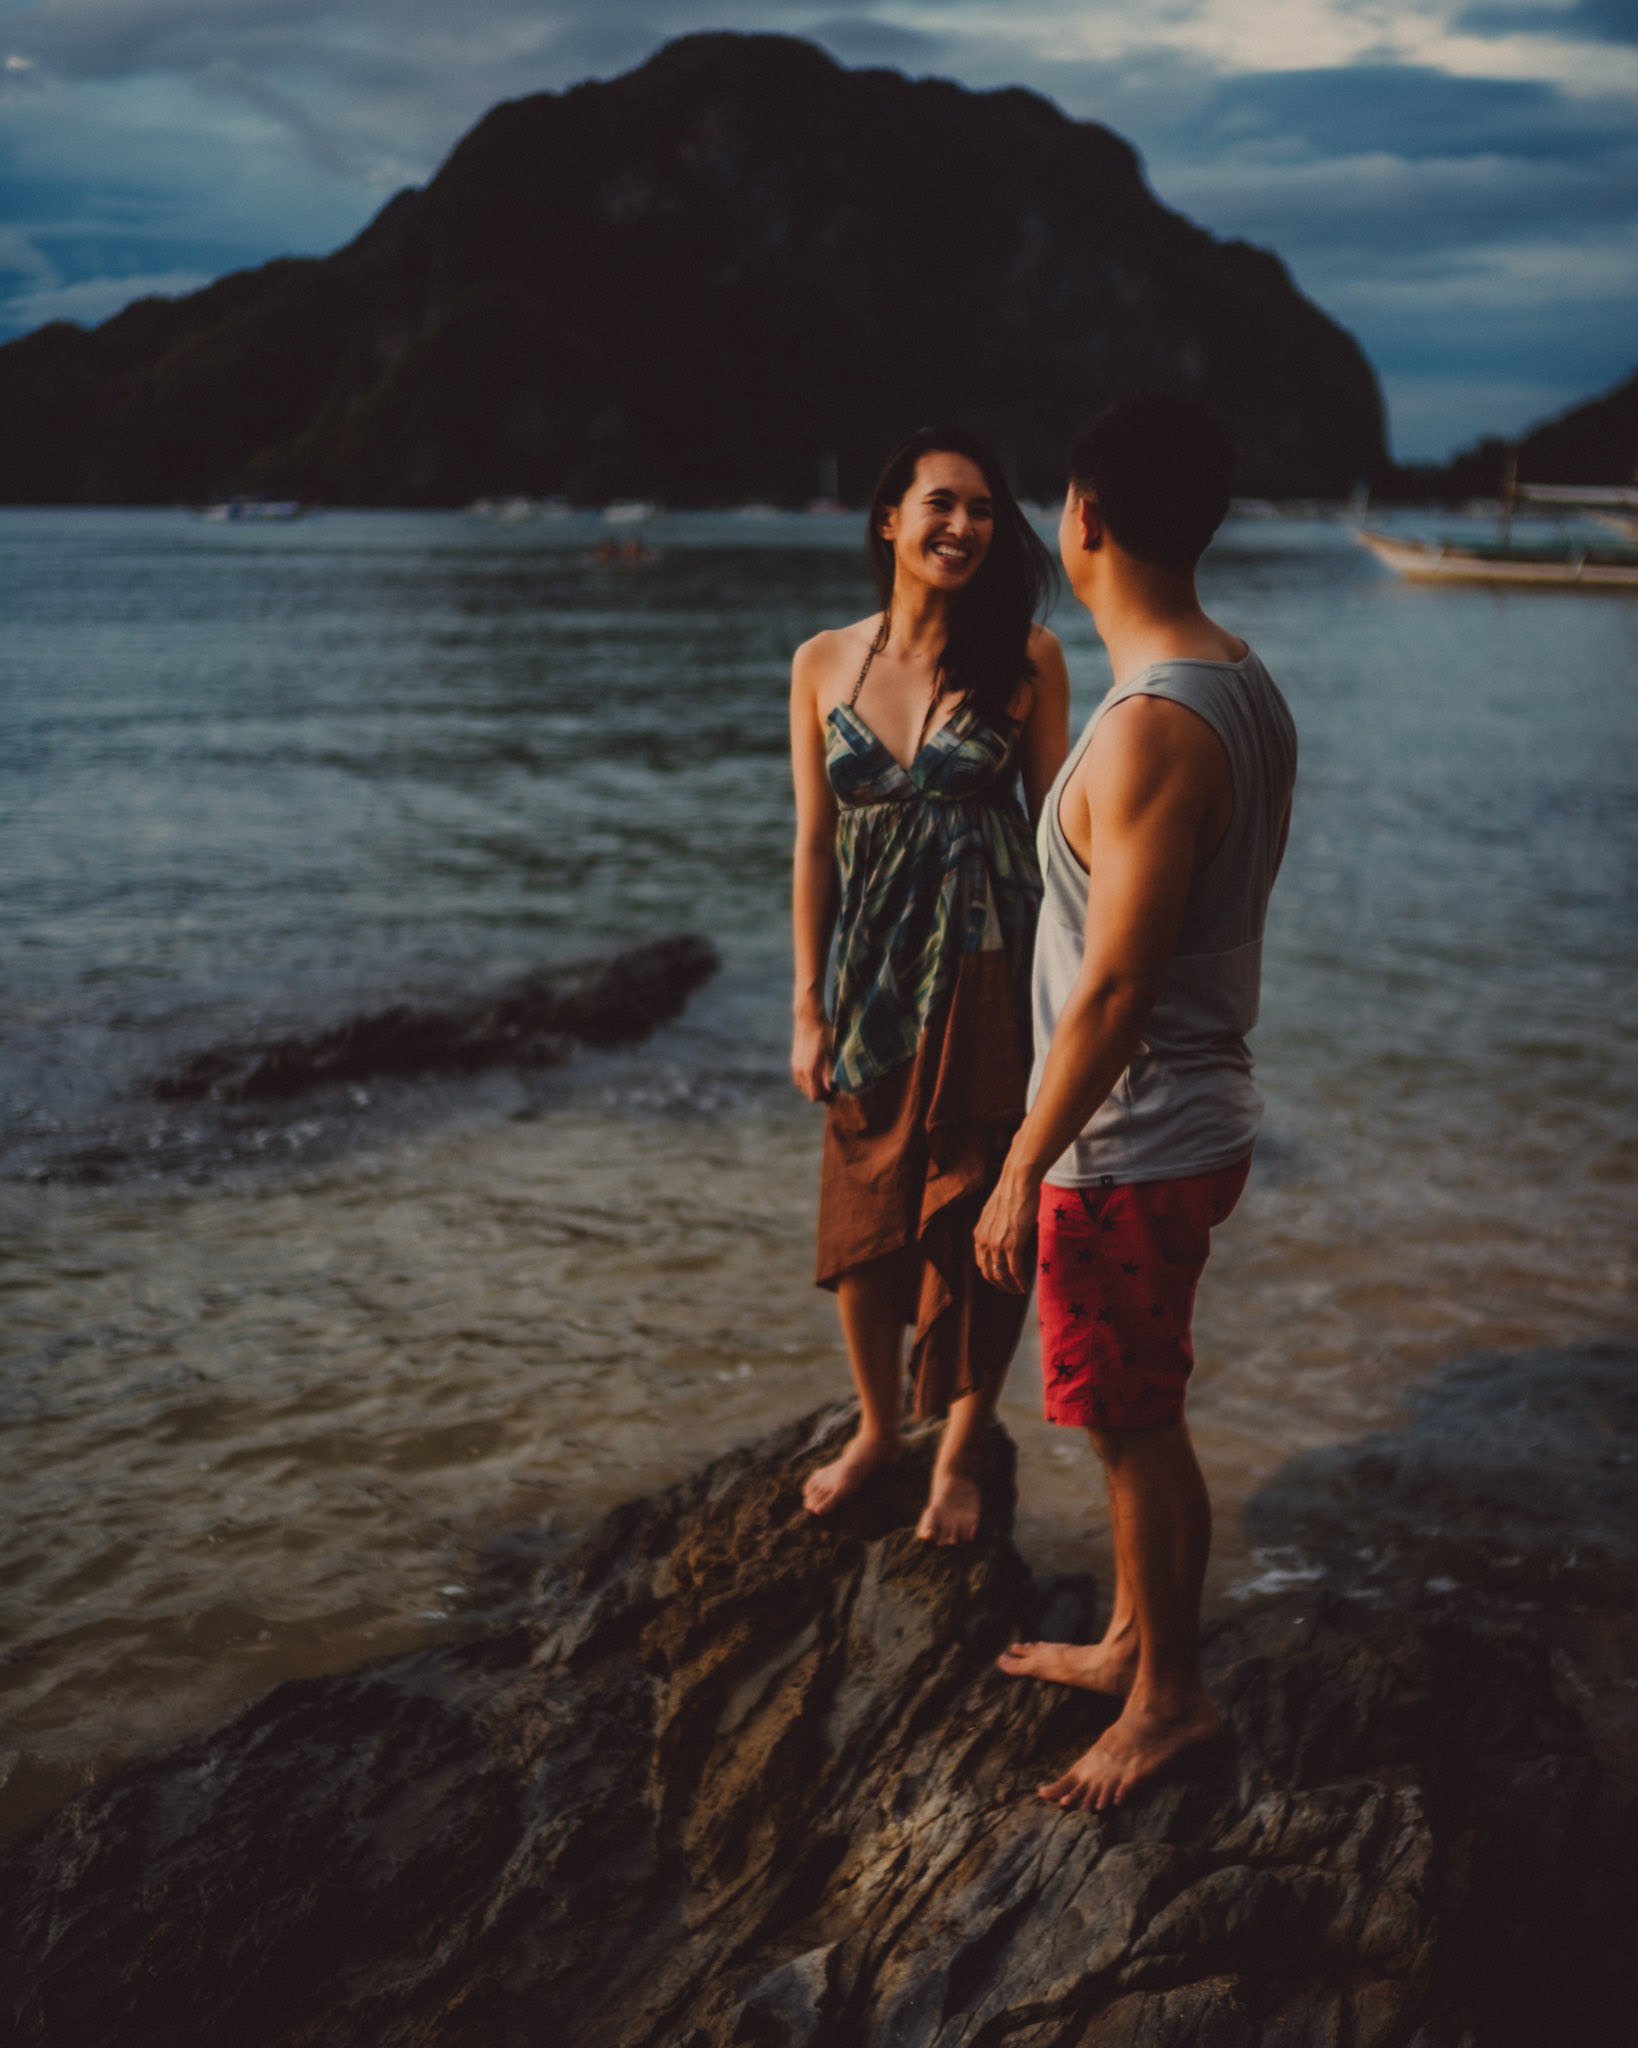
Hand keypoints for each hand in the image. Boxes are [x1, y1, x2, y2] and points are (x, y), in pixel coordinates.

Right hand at [790, 1011, 833, 1101]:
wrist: (809, 1019)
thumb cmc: (824, 1034)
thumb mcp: (831, 1052)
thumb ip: (830, 1072)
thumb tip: (831, 1088)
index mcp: (809, 1070)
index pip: (814, 1096)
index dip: (826, 1098)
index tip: (836, 1092)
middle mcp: (800, 1070)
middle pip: (809, 1093)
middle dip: (821, 1093)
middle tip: (834, 1086)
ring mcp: (795, 1065)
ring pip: (803, 1086)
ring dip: (814, 1087)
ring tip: (826, 1080)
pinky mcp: (794, 1060)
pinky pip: (799, 1078)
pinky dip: (807, 1080)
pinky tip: (817, 1073)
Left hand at [974, 1162, 1039, 1293]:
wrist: (1018, 1183)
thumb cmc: (1011, 1193)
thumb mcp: (996, 1213)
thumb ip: (995, 1227)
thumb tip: (1005, 1233)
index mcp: (978, 1234)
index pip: (981, 1263)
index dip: (991, 1274)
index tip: (1001, 1279)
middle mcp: (984, 1241)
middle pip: (988, 1273)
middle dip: (999, 1285)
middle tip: (1010, 1290)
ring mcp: (997, 1244)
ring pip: (1000, 1275)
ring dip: (1010, 1286)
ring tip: (1018, 1291)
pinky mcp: (1012, 1245)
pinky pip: (1014, 1271)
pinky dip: (1019, 1282)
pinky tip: (1025, 1287)